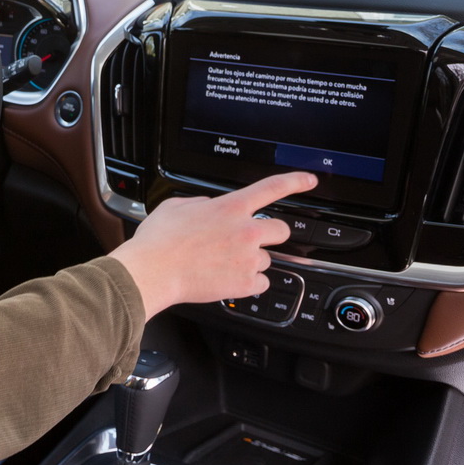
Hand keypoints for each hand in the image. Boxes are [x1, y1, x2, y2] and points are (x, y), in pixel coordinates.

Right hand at [108, 171, 317, 318]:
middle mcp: (246, 231)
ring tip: (223, 265)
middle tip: (249, 241)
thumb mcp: (175, 206)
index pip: (273, 187)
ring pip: (267, 259)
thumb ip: (199, 202)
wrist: (154, 271)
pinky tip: (226, 279)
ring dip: (251, 262)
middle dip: (269, 235)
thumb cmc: (159, 241)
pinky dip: (247, 283)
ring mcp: (248, 258)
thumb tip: (207, 205)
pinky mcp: (246, 282)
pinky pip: (260, 283)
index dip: (296, 181)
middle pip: (281, 230)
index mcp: (230, 207)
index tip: (309, 180)